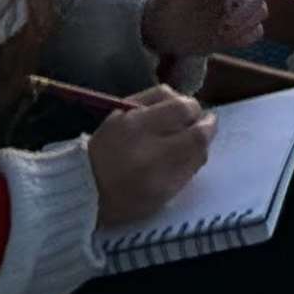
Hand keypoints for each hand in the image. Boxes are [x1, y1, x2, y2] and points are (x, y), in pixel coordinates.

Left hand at [85, 86, 215, 227]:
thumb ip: (188, 167)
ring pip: (167, 93)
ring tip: (178, 116)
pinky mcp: (118, 109)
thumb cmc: (126, 200)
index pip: (197, 134)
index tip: (210, 130)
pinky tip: (160, 113)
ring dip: (179, 102)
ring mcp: (129, 116)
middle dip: (196, 113)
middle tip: (195, 124)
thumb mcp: (162, 194)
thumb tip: (204, 141)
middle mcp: (145, 131)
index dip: (210, 129)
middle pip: (184, 106)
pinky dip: (160, 101)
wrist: (82, 187)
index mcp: (158, 160)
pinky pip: (148, 94)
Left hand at [139, 0, 269, 59]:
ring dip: (244, 23)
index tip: (228, 4)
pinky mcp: (241, 27)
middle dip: (246, 9)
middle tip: (226, 22)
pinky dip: (244, 36)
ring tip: (221, 31)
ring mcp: (240, 5)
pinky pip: (256, 32)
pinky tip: (224, 39)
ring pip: (261, 10)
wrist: (164, 25)